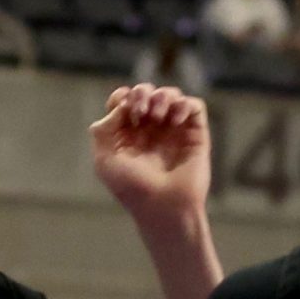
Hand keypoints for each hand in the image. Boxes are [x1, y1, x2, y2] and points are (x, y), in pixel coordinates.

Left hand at [90, 85, 211, 224]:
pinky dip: (184, 105)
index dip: (122, 97)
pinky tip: (174, 120)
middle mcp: (151, 130)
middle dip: (142, 93)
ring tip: (157, 116)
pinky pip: (194, 106)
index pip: (124, 101)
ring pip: (171, 94)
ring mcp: (174, 130)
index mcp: (128, 135)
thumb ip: (103, 130)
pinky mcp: (196, 134)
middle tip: (140, 112)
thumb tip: (120, 106)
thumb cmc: (132, 189)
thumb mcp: (105, 160)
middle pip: (147, 92)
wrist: (164, 206)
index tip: (123, 109)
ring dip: (162, 96)